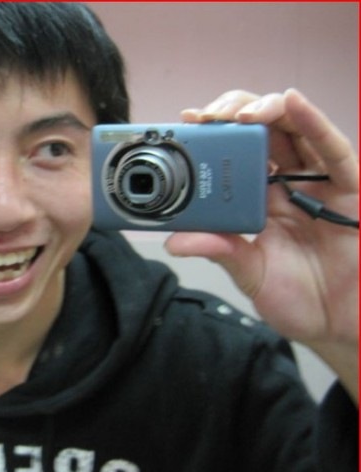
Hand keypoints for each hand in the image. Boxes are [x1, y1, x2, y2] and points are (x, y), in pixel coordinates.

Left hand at [166, 89, 358, 400]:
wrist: (339, 324)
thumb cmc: (299, 298)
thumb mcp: (249, 273)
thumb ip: (219, 251)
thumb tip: (174, 241)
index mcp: (261, 200)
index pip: (235, 156)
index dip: (213, 136)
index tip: (187, 123)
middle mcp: (288, 184)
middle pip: (262, 133)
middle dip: (233, 115)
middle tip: (208, 115)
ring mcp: (319, 183)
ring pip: (295, 131)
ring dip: (267, 111)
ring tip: (239, 112)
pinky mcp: (350, 188)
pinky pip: (333, 150)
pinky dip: (314, 123)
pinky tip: (292, 102)